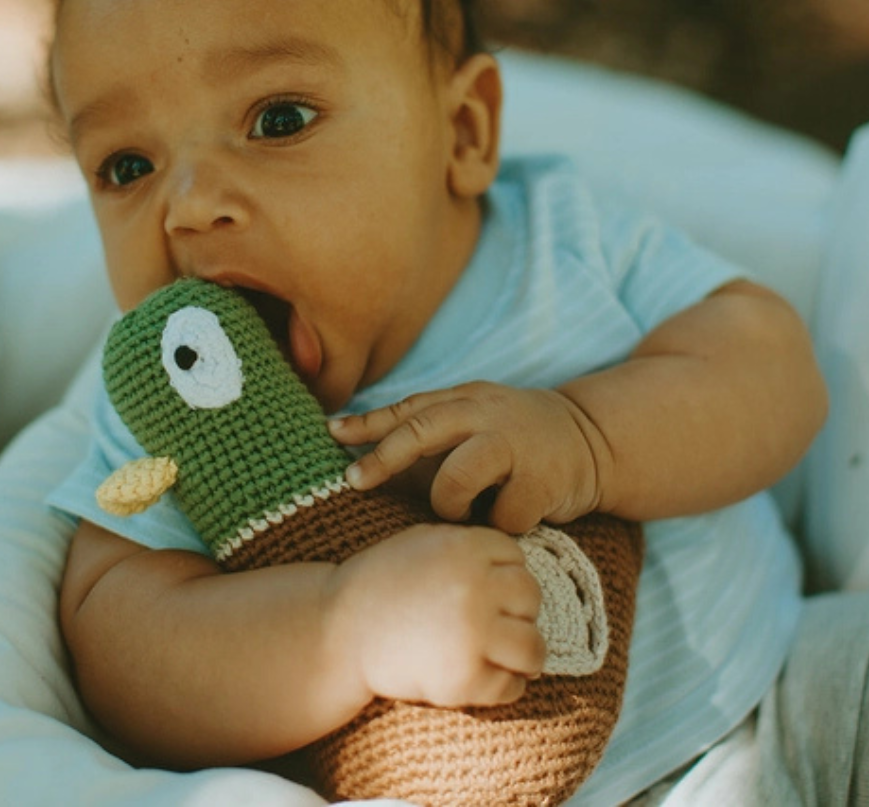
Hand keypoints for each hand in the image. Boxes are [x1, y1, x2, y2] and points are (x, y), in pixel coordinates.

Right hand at [329, 524, 544, 707]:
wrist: (338, 631)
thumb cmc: (379, 583)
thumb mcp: (421, 542)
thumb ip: (467, 547)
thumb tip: (517, 567)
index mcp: (463, 547)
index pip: (517, 557)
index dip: (505, 575)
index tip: (487, 590)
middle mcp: (474, 586)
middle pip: (530, 597)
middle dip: (517, 611)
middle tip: (496, 625)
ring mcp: (472, 633)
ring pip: (532, 646)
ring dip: (523, 654)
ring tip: (506, 658)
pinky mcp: (464, 678)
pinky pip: (510, 686)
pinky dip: (503, 686)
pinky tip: (483, 678)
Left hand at [330, 382, 603, 532]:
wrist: (593, 441)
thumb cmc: (516, 441)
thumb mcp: (473, 422)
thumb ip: (430, 436)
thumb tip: (363, 456)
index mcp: (464, 400)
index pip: (407, 409)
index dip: (367, 423)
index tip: (331, 433)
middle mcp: (485, 415)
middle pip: (421, 431)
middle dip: (382, 458)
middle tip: (354, 481)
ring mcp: (515, 445)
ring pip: (456, 478)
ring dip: (447, 503)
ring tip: (459, 510)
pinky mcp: (542, 481)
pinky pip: (500, 516)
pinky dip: (498, 525)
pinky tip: (509, 517)